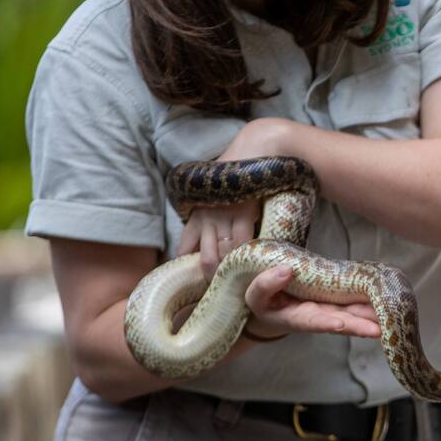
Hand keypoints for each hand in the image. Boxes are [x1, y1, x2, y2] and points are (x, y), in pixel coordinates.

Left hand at [174, 117, 299, 276]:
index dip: (188, 270)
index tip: (196, 285)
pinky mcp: (243, 212)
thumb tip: (218, 247)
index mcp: (196, 216)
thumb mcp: (220, 199)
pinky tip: (254, 265)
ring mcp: (224, 215)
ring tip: (241, 285)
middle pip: (203, 260)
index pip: (184, 250)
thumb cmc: (240, 176)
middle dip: (212, 278)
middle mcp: (206, 218)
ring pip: (220, 255)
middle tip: (225, 291)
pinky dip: (247, 257)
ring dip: (230, 271)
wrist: (256, 149)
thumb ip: (214, 220)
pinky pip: (242, 243)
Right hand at [242, 264, 381, 340]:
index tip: (339, 324)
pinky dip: (370, 302)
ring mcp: (329, 308)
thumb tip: (285, 270)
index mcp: (293, 318)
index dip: (325, 323)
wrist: (270, 300)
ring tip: (392, 318)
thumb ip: (265, 285)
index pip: (311, 321)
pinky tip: (388, 301)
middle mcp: (316, 316)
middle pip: (340, 321)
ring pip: (352, 312)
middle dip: (359, 326)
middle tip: (380, 329)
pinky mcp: (337, 299)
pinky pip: (354, 301)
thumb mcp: (254, 295)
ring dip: (371, 316)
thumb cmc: (261, 300)